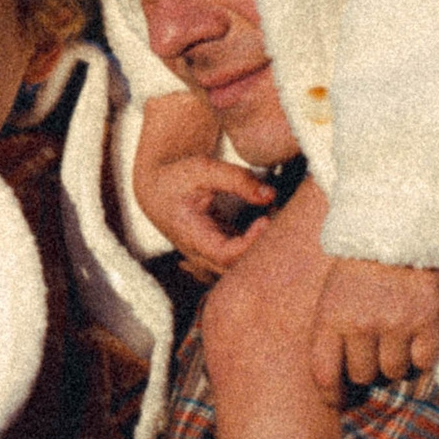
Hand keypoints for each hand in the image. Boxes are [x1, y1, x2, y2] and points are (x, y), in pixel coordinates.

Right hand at [139, 153, 280, 281]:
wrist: (157, 189)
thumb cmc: (177, 178)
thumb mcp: (203, 169)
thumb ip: (237, 179)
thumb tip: (271, 195)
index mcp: (191, 236)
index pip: (225, 255)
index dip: (250, 243)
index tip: (266, 219)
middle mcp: (200, 253)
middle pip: (237, 270)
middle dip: (263, 250)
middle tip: (281, 221)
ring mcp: (210, 256)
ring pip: (242, 269)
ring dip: (262, 248)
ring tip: (276, 217)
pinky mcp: (220, 250)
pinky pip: (243, 258)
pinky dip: (260, 243)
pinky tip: (271, 218)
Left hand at [308, 257, 438, 396]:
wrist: (401, 226)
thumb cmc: (361, 260)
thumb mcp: (332, 289)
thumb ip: (331, 328)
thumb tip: (336, 376)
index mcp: (330, 315)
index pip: (324, 372)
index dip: (330, 394)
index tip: (337, 401)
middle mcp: (362, 323)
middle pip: (363, 375)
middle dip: (367, 368)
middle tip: (374, 349)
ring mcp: (397, 323)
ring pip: (394, 371)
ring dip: (395, 361)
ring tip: (396, 336)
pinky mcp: (428, 320)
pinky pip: (424, 362)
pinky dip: (421, 355)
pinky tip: (417, 336)